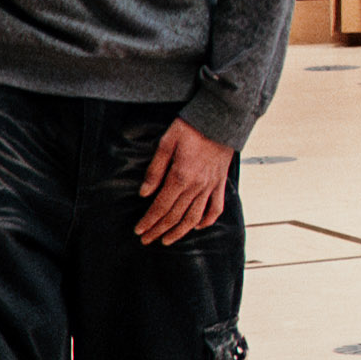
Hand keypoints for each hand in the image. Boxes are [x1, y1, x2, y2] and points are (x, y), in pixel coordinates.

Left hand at [136, 118, 235, 244]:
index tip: (139, 231)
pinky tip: (197, 227)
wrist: (221, 119)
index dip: (149, 221)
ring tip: (167, 240)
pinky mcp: (220, 184)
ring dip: (179, 232)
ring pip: (194, 218)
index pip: (161, 206)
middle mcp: (196, 186)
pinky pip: (216, 209)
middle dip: (158, 230)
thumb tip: (144, 193)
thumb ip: (155, 170)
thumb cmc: (191, 127)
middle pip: (174, 216)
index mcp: (180, 176)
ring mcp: (210, 187)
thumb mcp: (166, 142)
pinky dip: (206, 221)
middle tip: (146, 239)